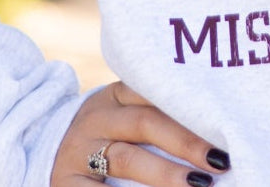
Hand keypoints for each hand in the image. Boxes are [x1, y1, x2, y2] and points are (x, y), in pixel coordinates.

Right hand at [52, 81, 230, 186]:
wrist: (46, 152)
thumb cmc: (106, 138)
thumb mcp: (125, 118)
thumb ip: (159, 119)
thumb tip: (215, 142)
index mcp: (116, 96)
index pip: (155, 92)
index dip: (190, 106)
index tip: (223, 120)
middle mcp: (97, 117)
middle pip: (146, 123)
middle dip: (186, 141)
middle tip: (219, 159)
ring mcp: (81, 150)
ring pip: (127, 158)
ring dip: (165, 173)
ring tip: (198, 185)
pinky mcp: (67, 183)